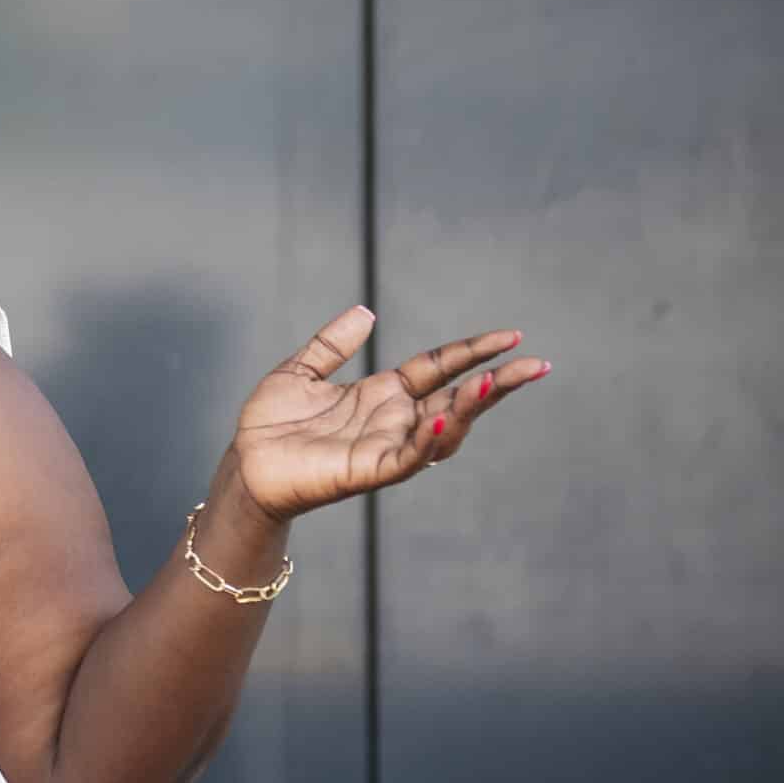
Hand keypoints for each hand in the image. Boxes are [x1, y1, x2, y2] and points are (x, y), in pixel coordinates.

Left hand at [230, 305, 550, 520]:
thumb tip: (366, 311)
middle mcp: (394, 419)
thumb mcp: (300, 371)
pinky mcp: (369, 470)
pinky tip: (444, 419)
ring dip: (470, 408)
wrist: (245, 466)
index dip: (473, 352)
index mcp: (383, 393)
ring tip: (494, 382)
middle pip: (458, 398)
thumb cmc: (270, 425)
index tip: (510, 336)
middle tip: (537, 365)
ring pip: (443, 429)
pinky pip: (408, 458)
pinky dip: (428, 440)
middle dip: (499, 383)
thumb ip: (332, 344)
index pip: (440, 368)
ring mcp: (386, 446)